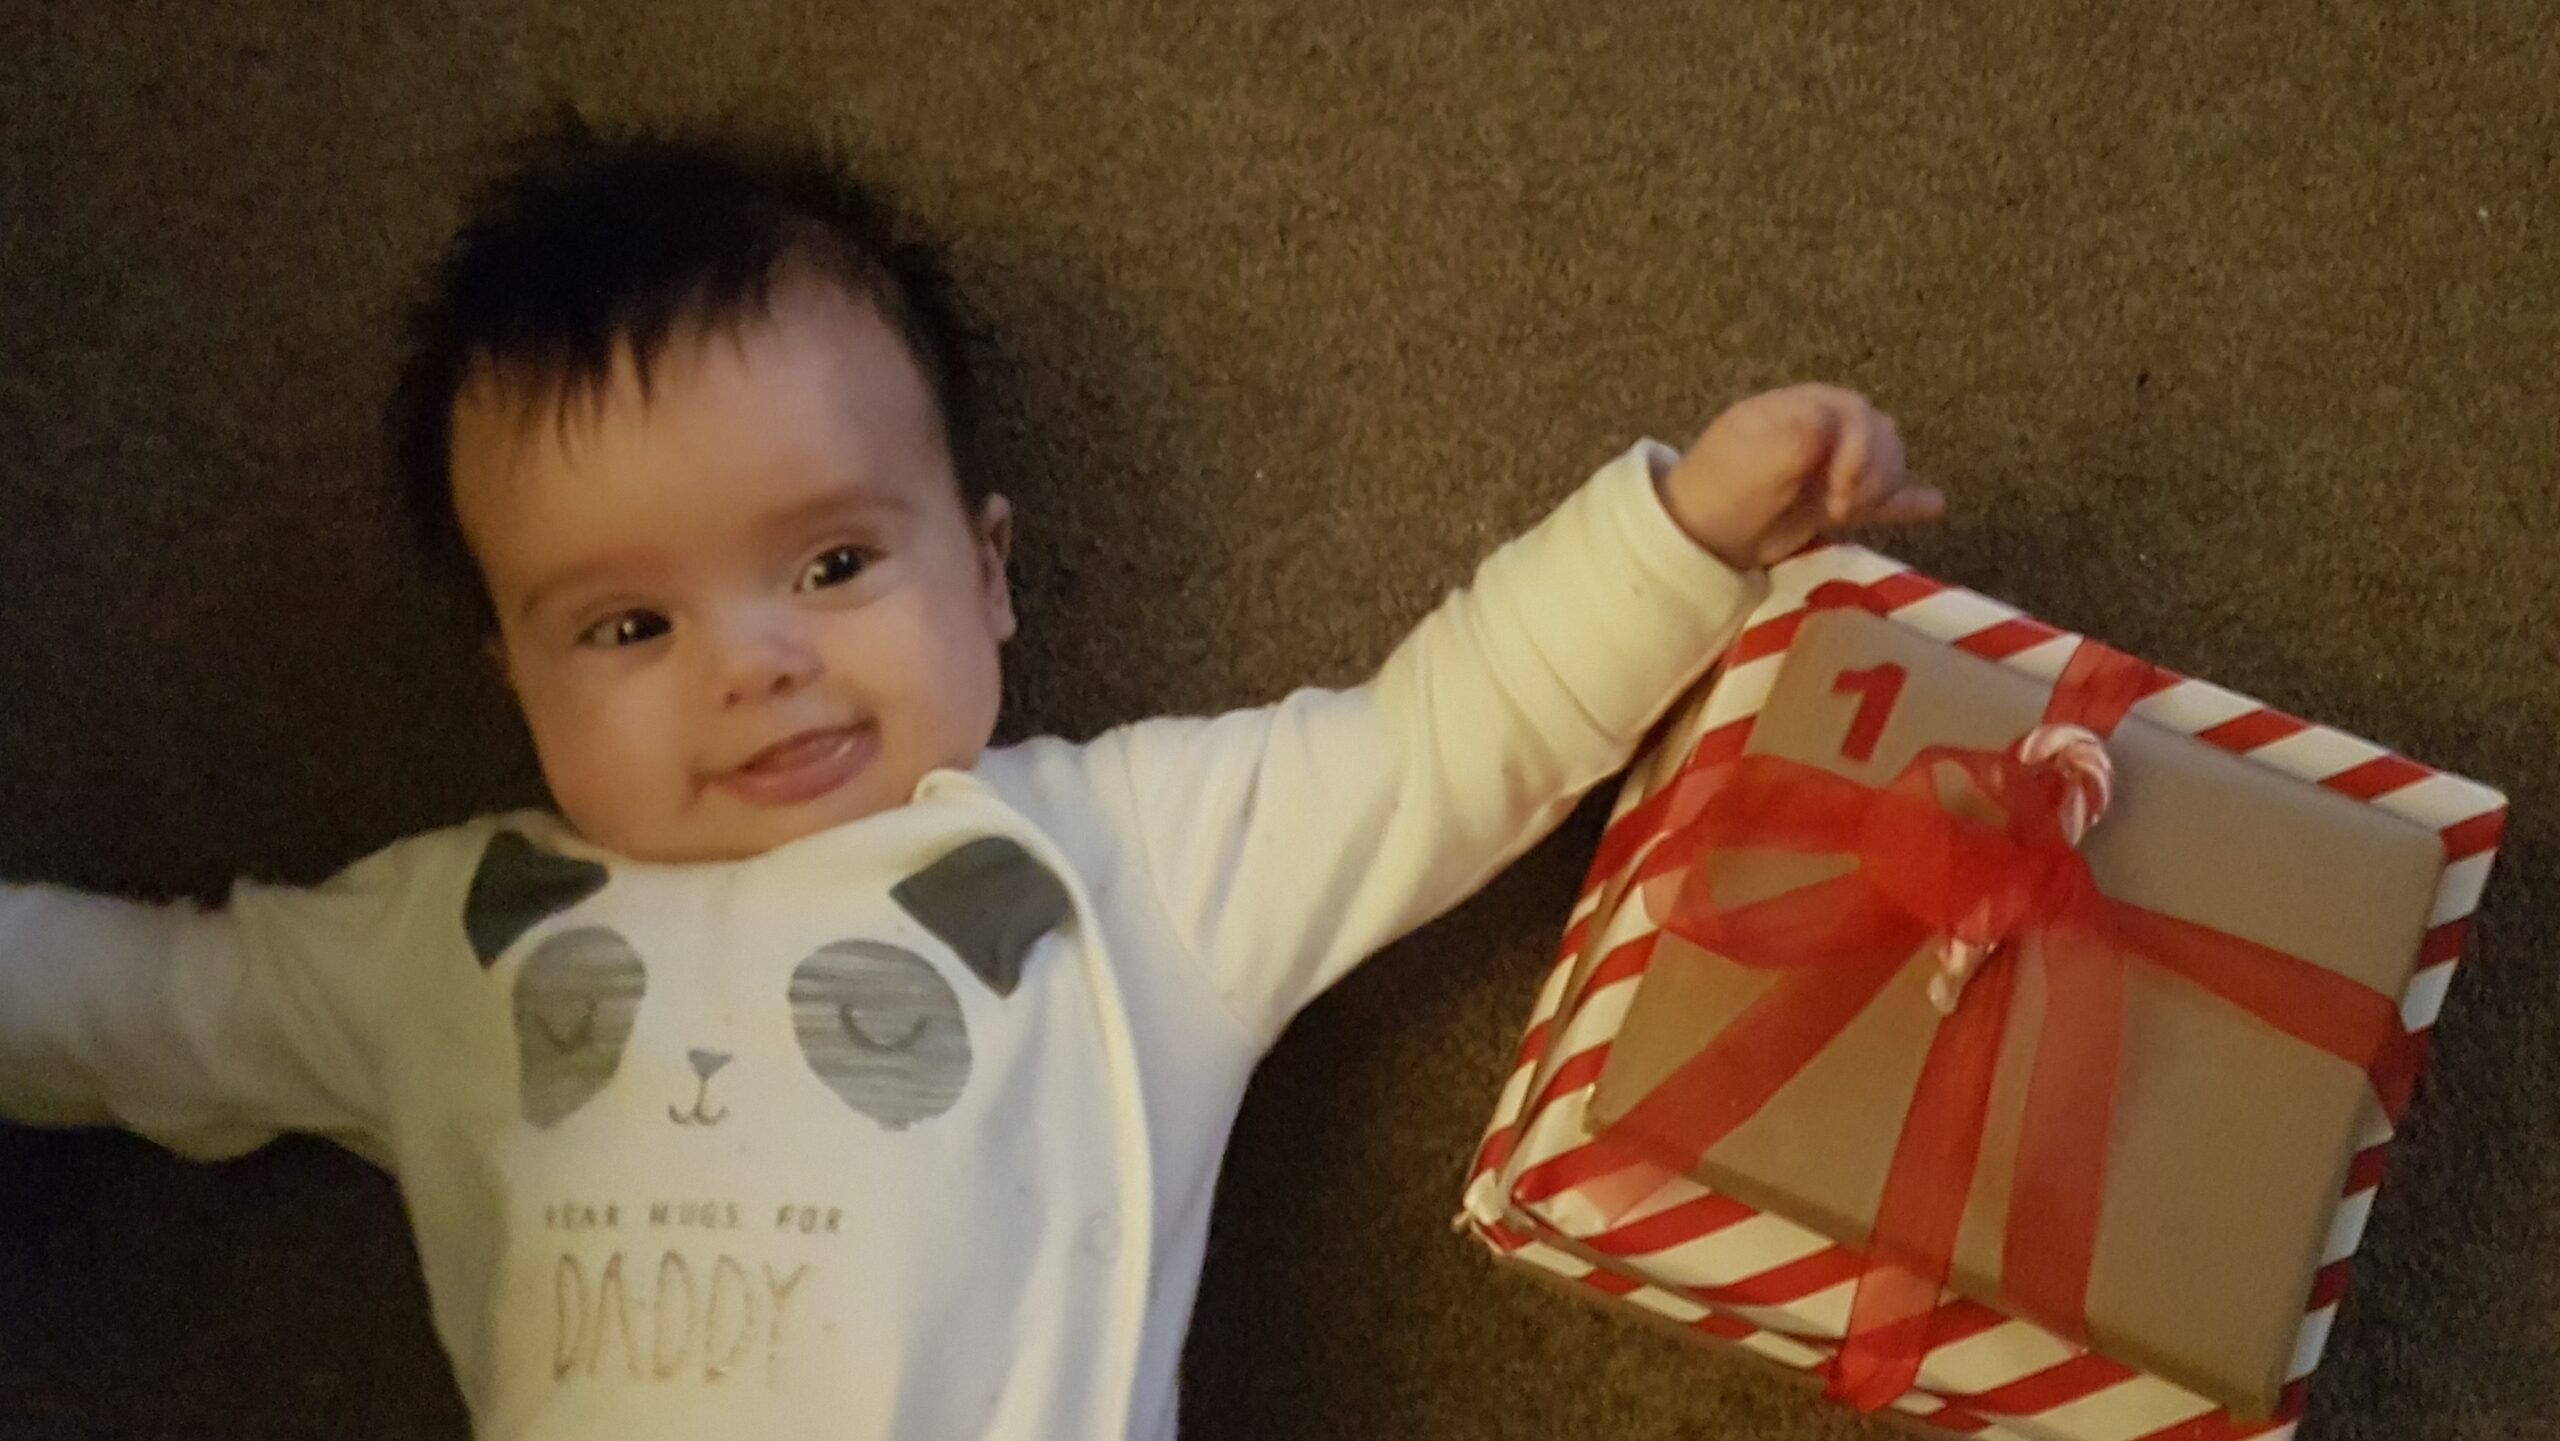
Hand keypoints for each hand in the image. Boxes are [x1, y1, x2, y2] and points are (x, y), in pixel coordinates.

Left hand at [1656, 384, 1944, 570]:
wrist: (1701, 535)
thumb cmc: (1722, 487)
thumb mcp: (1753, 454)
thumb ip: (1798, 435)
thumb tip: (1833, 424)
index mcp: (1806, 407)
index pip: (1858, 414)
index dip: (1859, 450)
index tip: (1839, 487)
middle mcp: (1826, 430)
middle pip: (1882, 435)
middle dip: (1873, 471)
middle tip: (1840, 507)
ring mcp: (1833, 466)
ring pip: (1889, 462)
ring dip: (1883, 487)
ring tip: (1849, 513)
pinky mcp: (1837, 501)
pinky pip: (1885, 495)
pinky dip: (1908, 500)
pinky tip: (1935, 504)